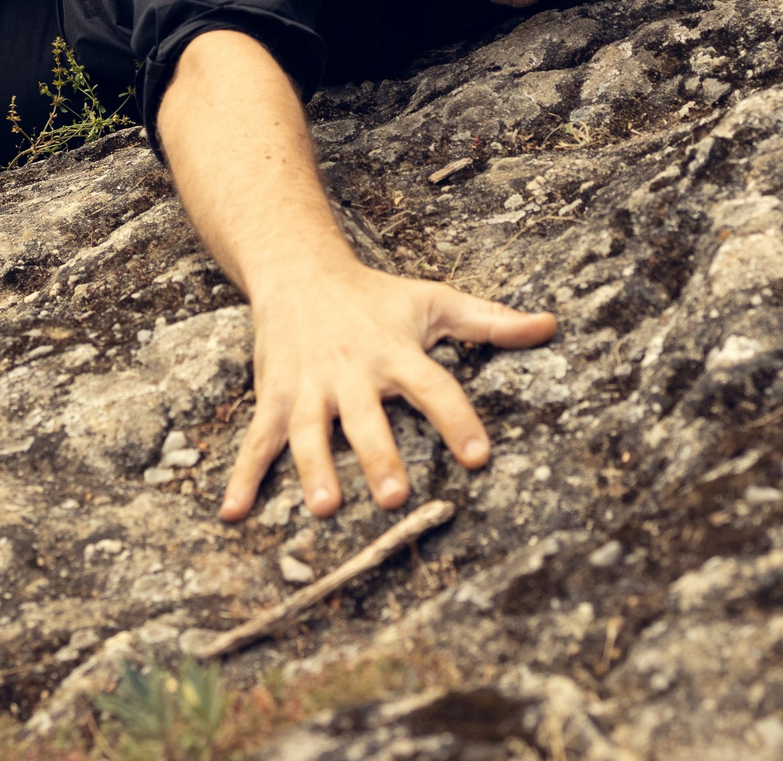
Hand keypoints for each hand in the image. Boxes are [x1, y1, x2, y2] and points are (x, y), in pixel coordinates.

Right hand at [220, 260, 555, 521]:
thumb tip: (551, 326)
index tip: (478, 456)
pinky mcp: (275, 397)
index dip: (457, 419)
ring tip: (326, 507)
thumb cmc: (374, 296)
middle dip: (379, 456)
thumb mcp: (435, 301)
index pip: (434, 387)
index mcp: (396, 352)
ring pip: (310, 433)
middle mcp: (352, 372)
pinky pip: (256, 441)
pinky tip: (231, 514)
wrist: (298, 268)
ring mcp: (309, 387)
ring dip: (315, 470)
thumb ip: (492, 321)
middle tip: (394, 498)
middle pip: (368, 419)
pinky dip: (241, 477)